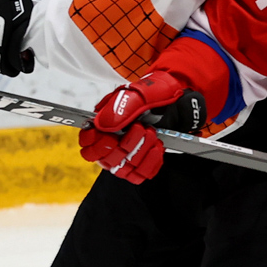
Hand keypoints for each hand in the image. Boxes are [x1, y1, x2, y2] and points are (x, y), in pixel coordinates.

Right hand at [78, 72, 204, 184]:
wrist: (179, 98)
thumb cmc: (155, 92)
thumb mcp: (139, 94)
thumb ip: (120, 108)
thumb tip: (102, 125)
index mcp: (104, 122)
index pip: (87, 144)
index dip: (97, 144)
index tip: (113, 136)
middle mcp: (113, 139)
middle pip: (106, 160)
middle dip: (126, 146)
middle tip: (141, 128)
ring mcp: (129, 151)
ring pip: (124, 169)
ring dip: (141, 153)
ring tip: (152, 135)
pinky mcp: (144, 160)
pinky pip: (141, 174)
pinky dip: (151, 163)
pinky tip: (157, 147)